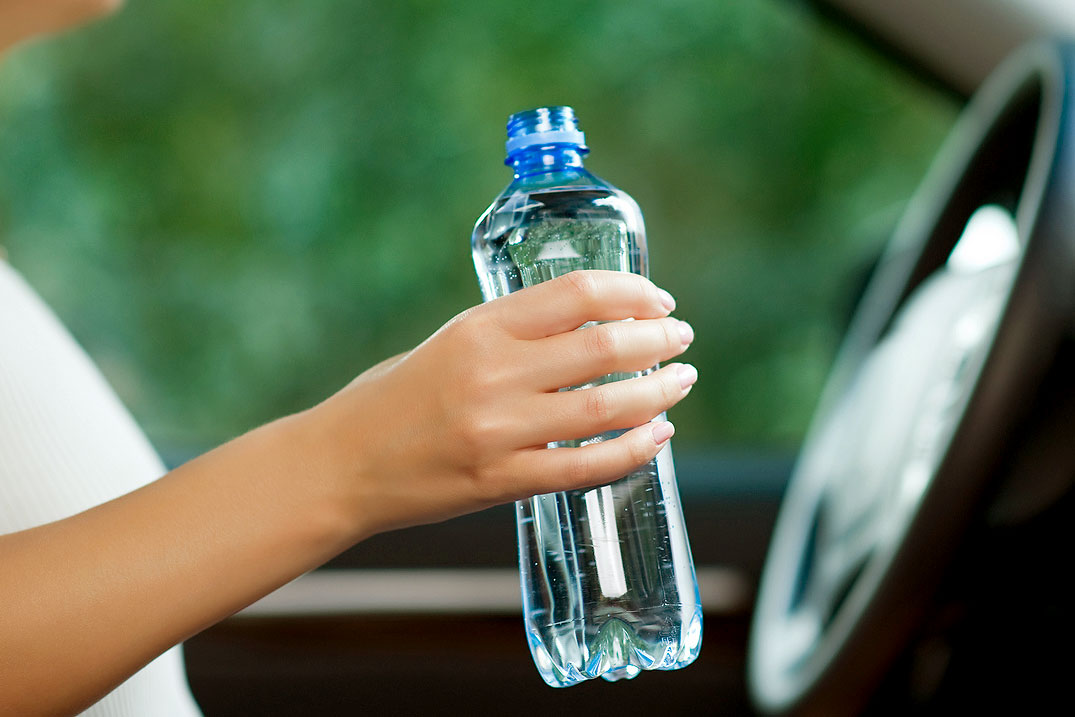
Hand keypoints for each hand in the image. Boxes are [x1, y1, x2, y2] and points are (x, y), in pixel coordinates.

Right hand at [309, 270, 696, 539]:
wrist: (340, 464)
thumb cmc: (393, 398)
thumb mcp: (449, 342)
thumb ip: (513, 334)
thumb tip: (592, 328)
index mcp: (478, 327)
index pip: (577, 294)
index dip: (632, 293)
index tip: (659, 300)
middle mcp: (492, 373)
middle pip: (603, 346)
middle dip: (657, 339)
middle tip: (682, 339)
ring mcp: (498, 430)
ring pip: (605, 406)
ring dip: (657, 392)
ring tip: (681, 382)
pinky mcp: (501, 480)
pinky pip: (585, 465)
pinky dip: (632, 450)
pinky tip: (657, 436)